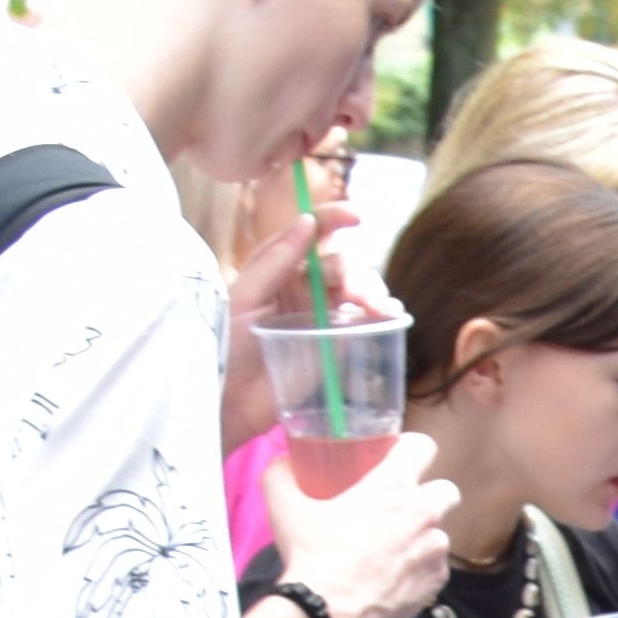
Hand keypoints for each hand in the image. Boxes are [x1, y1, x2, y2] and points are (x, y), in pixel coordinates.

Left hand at [229, 197, 391, 342]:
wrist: (232, 399)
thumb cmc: (227, 345)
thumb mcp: (245, 297)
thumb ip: (276, 260)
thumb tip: (307, 222)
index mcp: (279, 266)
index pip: (310, 232)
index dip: (333, 219)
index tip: (355, 217)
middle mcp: (304, 284)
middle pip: (342, 265)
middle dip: (356, 275)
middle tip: (357, 298)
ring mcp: (323, 313)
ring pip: (358, 289)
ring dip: (373, 293)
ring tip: (377, 310)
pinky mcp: (338, 343)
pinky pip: (365, 321)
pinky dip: (382, 315)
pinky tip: (390, 315)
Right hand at [266, 437, 455, 617]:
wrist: (326, 611)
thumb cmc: (312, 554)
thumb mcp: (286, 505)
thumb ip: (282, 474)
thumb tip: (282, 462)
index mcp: (393, 486)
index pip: (423, 446)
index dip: (411, 449)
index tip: (397, 459)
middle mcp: (423, 514)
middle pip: (446, 490)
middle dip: (429, 495)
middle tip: (401, 507)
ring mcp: (435, 550)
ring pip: (439, 533)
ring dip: (421, 537)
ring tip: (390, 549)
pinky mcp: (437, 582)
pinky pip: (435, 568)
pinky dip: (419, 569)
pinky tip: (393, 576)